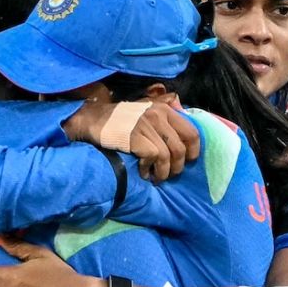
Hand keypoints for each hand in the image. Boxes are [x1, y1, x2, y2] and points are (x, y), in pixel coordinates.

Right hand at [63, 95, 200, 182]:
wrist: (94, 119)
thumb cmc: (122, 120)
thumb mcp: (147, 110)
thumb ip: (166, 115)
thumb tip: (185, 123)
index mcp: (165, 110)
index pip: (192, 132)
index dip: (193, 151)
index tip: (187, 161)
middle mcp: (158, 115)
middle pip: (181, 149)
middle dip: (177, 168)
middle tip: (167, 174)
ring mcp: (146, 126)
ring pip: (167, 157)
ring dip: (163, 173)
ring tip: (155, 177)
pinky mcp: (135, 137)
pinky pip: (152, 158)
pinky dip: (148, 170)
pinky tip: (142, 172)